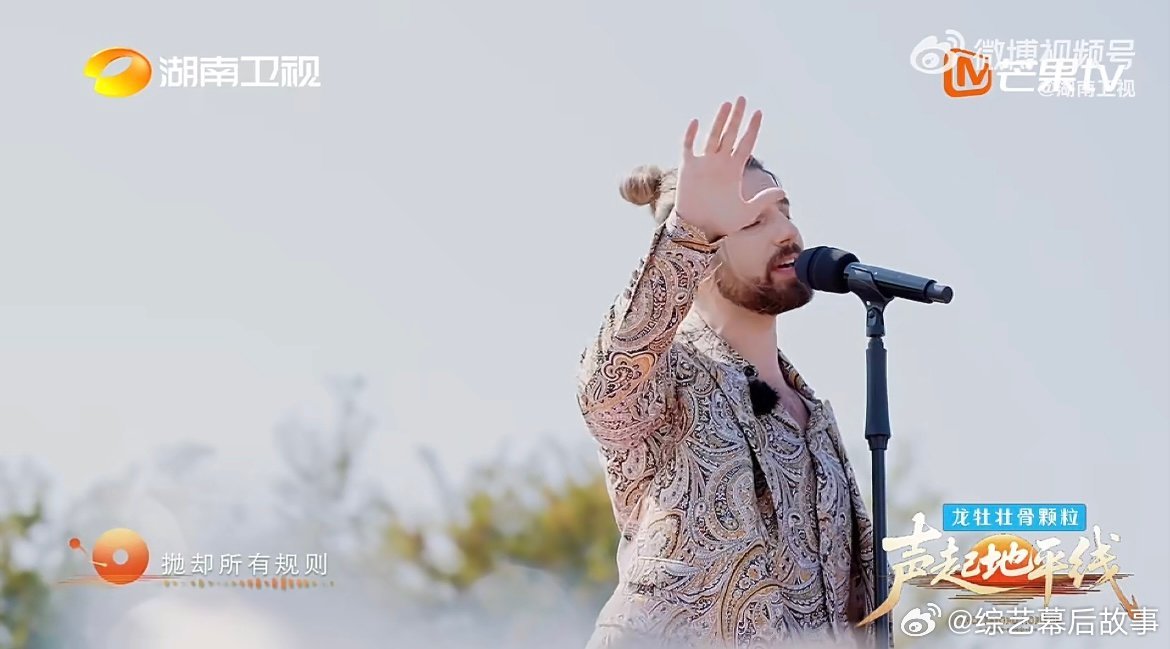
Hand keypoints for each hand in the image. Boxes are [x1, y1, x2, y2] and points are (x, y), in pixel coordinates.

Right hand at [673, 97, 785, 240]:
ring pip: (713, 137)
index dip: (752, 129)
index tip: (759, 113)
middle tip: (742, 98)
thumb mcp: (746, 212)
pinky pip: (688, 148)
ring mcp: (704, 163)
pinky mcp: (688, 168)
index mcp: (735, 170)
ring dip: (719, 121)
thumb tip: (782, 191)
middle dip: (737, 117)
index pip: (746, 144)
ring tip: (726, 104)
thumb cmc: (722, 222)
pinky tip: (695, 122)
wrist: (698, 230)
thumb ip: (763, 200)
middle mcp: (720, 163)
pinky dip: (691, 135)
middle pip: (730, 134)